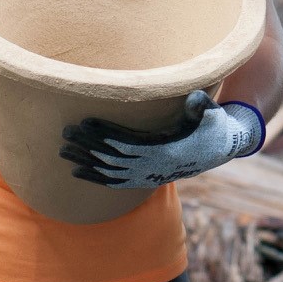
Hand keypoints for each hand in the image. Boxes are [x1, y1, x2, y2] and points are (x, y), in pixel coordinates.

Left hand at [60, 90, 265, 188]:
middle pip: (112, 159)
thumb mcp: (214, 114)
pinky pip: (115, 182)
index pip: (128, 144)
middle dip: (88, 146)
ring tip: (62, 151)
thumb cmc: (214, 127)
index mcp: (165, 152)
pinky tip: (76, 172)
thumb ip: (203, 106)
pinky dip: (95, 178)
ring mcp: (147, 176)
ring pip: (109, 172)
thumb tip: (194, 99)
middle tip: (65, 132)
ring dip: (85, 162)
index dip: (105, 135)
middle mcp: (153, 168)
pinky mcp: (144, 179)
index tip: (85, 123)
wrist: (220, 150)